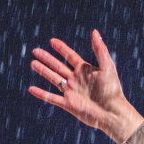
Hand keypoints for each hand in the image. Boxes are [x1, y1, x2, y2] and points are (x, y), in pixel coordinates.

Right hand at [27, 29, 143, 143]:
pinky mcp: (68, 104)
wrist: (112, 113)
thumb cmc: (112, 90)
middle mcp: (77, 80)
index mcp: (85, 70)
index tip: (52, 40)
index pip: (70, 56)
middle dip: (47, 58)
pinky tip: (31, 89)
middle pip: (58, 66)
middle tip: (35, 51)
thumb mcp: (107, 66)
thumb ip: (100, 49)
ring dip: (43, 71)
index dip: (62, 48)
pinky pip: (51, 98)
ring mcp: (71, 92)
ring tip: (32, 63)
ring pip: (53, 79)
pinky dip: (41, 94)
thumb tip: (94, 31)